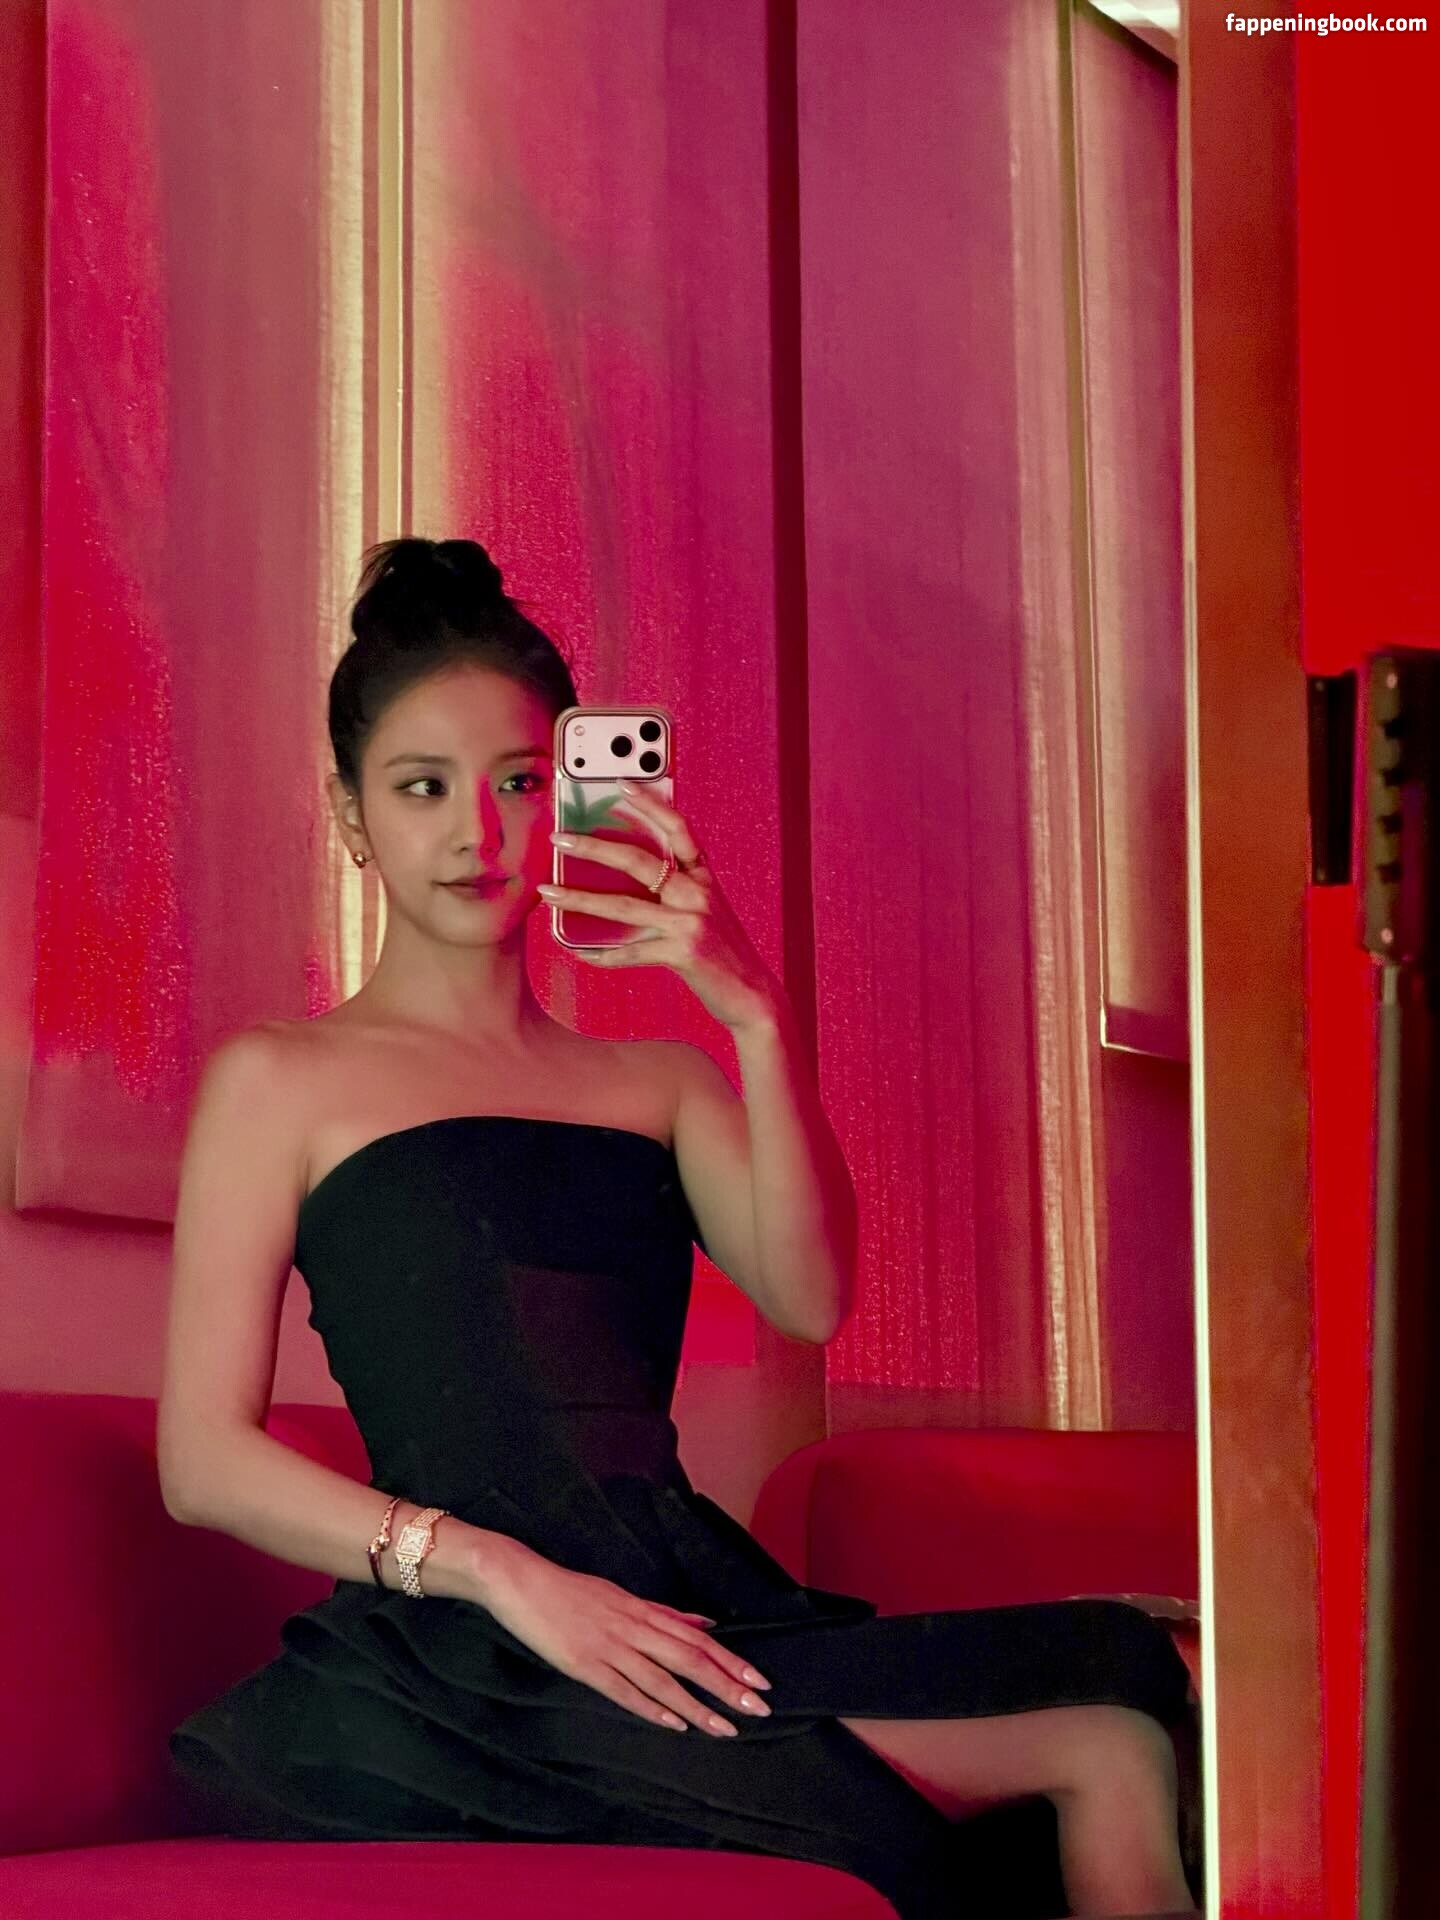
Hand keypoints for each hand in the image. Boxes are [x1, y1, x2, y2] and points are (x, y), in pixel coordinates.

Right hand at [473, 1538, 773, 1736]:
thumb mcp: (622, 1595)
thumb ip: (664, 1613)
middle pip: (690, 1657)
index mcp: (642, 1610)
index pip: (697, 1639)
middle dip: (727, 1684)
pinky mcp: (584, 1663)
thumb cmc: (570, 1590)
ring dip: (698, 1705)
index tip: (759, 1681)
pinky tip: (674, 1723)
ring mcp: (609, 1646)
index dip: (730, 1661)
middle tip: (759, 1707)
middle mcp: (633, 1627)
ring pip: (663, 1679)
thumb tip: (708, 1622)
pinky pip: (623, 1689)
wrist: (520, 1580)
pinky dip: (651, 1706)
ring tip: (726, 1727)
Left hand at [538, 780, 782, 1031]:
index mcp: (705, 877)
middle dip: (593, 847)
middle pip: (639, 861)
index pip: (679, 828)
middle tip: (559, 840)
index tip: (622, 785)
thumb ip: (678, 891)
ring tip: (549, 892)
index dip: (652, 804)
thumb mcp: (708, 911)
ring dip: (580, 898)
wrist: (753, 994)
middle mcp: (699, 893)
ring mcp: (691, 922)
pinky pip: (630, 951)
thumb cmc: (723, 952)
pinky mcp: (683, 952)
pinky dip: (603, 955)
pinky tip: (580, 953)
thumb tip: (625, 881)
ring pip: (623, 905)